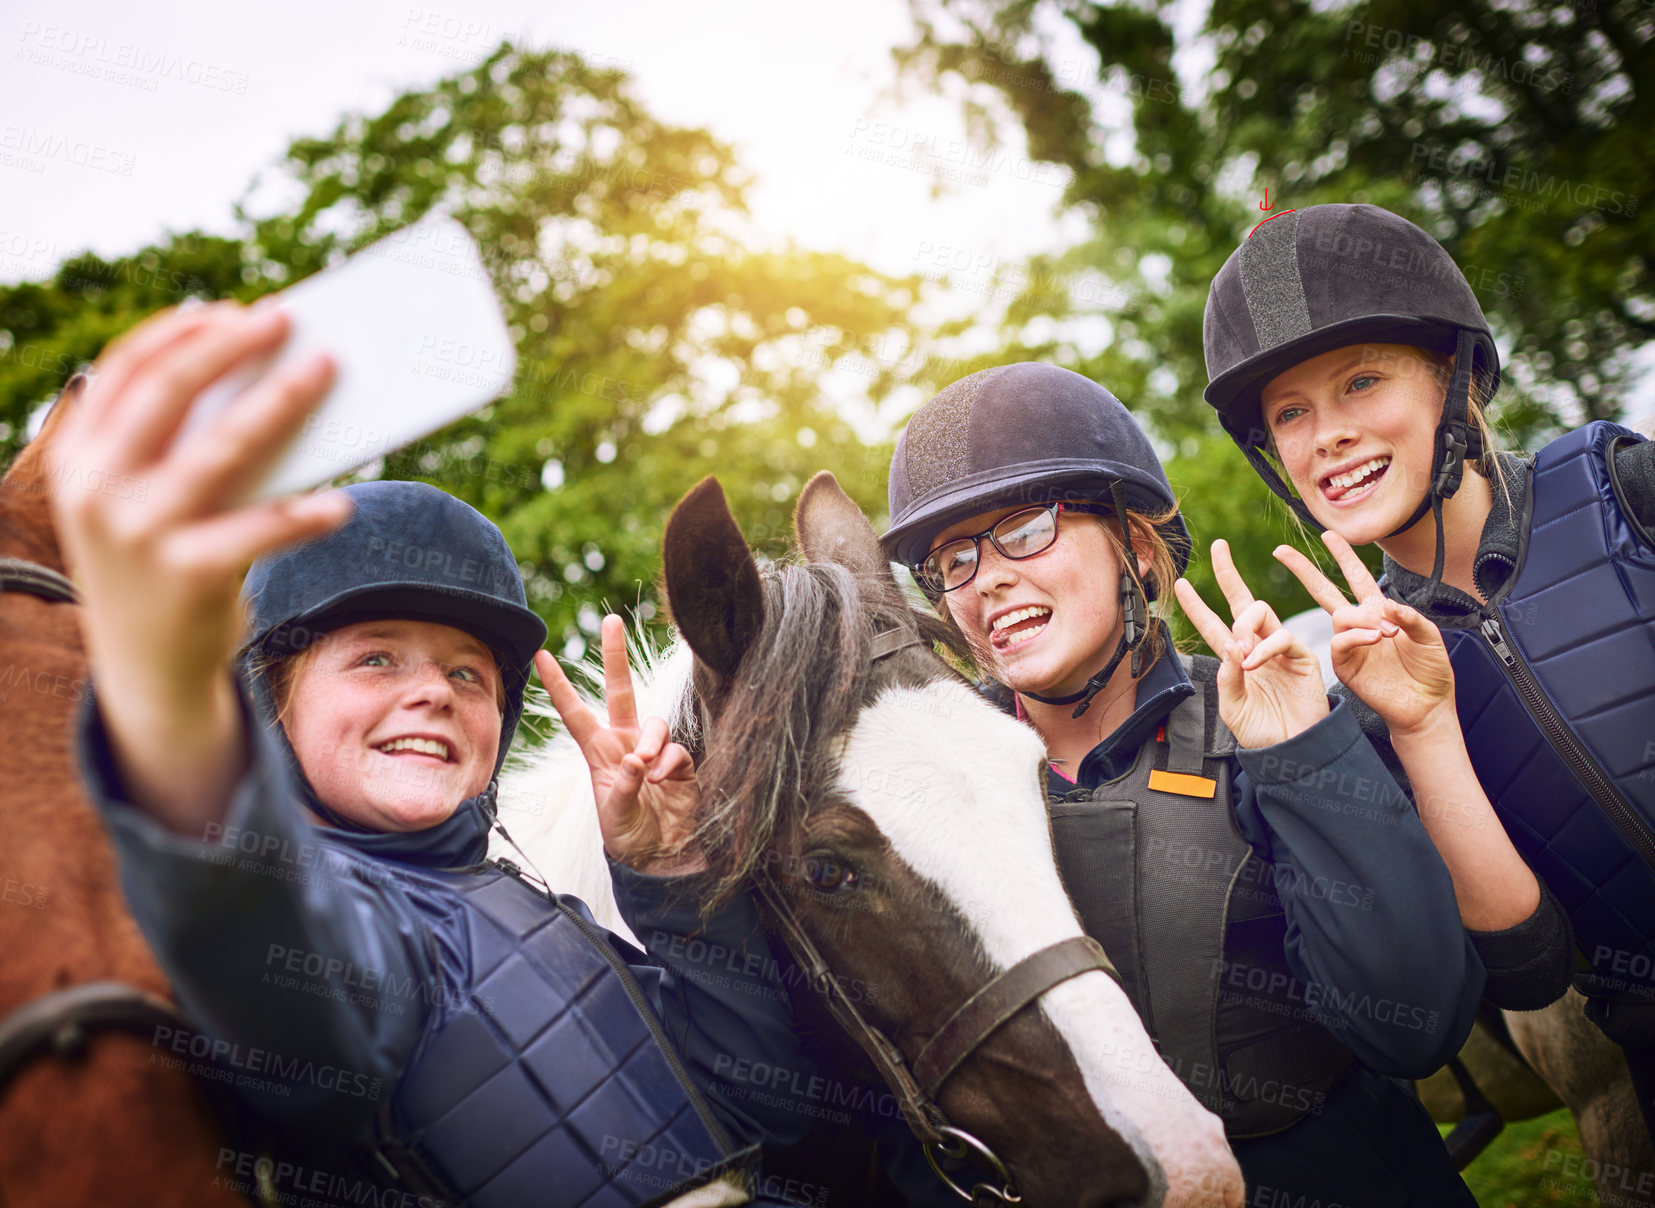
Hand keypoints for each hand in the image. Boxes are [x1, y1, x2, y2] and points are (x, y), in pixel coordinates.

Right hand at [48, 304, 350, 827]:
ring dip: (281, 402)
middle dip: (231, 346)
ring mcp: (139, 533)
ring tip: (327, 371)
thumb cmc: (164, 562)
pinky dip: (304, 513)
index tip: (232, 309)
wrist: (147, 670)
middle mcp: (98, 490)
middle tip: (287, 319)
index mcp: (80, 459)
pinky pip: (259, 530)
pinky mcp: (188, 575)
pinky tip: (340, 501)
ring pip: (223, 448)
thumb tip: (268, 378)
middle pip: (170, 392)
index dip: (181, 332)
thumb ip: (183, 447)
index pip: (126, 371)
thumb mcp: (148, 502)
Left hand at [535, 615, 706, 875]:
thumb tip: (636, 760)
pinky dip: (669, 763)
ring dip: (650, 741)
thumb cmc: (627, 835)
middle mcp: (626, 743)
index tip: (541, 654)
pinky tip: (663, 782)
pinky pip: (676, 749)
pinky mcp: (680, 763)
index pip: (575, 712)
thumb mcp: (614, 816)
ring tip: (647, 768)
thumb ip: (622, 788)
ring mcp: (654, 750)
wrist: (660, 856)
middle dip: (616, 655)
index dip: (559, 684)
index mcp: (599, 752)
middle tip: (611, 619)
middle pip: (621, 690)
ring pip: (654, 723)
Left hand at [1173, 539, 1328, 747]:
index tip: (1180, 584)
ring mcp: (1279, 650)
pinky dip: (1265, 646)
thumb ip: (1226, 677)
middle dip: (1228, 573)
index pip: (1212, 625)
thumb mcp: (1232, 707)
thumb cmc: (1260, 732)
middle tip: (1218, 550)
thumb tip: (1228, 643)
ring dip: (1245, 623)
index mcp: (1234, 659)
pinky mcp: (1302, 657)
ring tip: (1240, 650)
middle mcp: (1256, 648)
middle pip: (1242, 602)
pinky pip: (1283, 636)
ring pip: (1262, 612)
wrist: (1292, 751)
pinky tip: (1254, 661)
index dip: (1196, 605)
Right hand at [1273, 532, 1454, 738]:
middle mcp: (1359, 625)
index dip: (1343, 555)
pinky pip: (1340, 642)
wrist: (1427, 705)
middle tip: (1282, 551)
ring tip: (1387, 632)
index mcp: (1379, 613)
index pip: (1356, 577)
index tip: (1328, 535)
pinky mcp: (1345, 665)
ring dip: (1361, 617)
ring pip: (1338, 616)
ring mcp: (1349, 645)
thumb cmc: (1430, 671)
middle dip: (1304, 570)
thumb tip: (1387, 605)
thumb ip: (1412, 617)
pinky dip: (1356, 636)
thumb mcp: (1430, 637)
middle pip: (1325, 591)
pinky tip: (1374, 638)